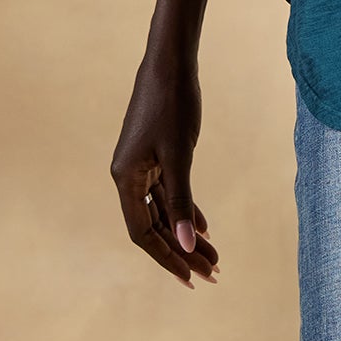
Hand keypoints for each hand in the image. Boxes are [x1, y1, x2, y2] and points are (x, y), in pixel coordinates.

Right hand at [111, 48, 219, 287]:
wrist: (171, 62)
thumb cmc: (173, 104)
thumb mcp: (179, 155)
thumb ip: (181, 200)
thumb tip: (185, 244)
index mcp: (126, 179)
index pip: (144, 233)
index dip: (166, 257)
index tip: (189, 278)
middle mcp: (128, 176)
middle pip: (155, 225)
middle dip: (182, 250)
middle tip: (212, 273)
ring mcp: (141, 166)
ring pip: (164, 210)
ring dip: (186, 232)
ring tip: (214, 256)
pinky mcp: (154, 155)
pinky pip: (168, 192)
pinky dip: (185, 208)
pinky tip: (203, 226)